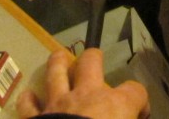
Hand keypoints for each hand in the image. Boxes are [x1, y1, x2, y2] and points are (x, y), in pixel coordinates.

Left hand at [17, 47, 148, 118]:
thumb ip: (128, 118)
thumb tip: (135, 118)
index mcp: (115, 105)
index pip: (135, 91)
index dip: (140, 101)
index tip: (140, 114)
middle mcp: (87, 95)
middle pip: (90, 62)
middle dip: (94, 58)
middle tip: (95, 59)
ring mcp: (58, 103)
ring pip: (55, 71)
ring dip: (58, 63)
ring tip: (59, 57)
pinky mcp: (35, 118)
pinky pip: (28, 104)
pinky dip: (28, 99)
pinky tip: (29, 96)